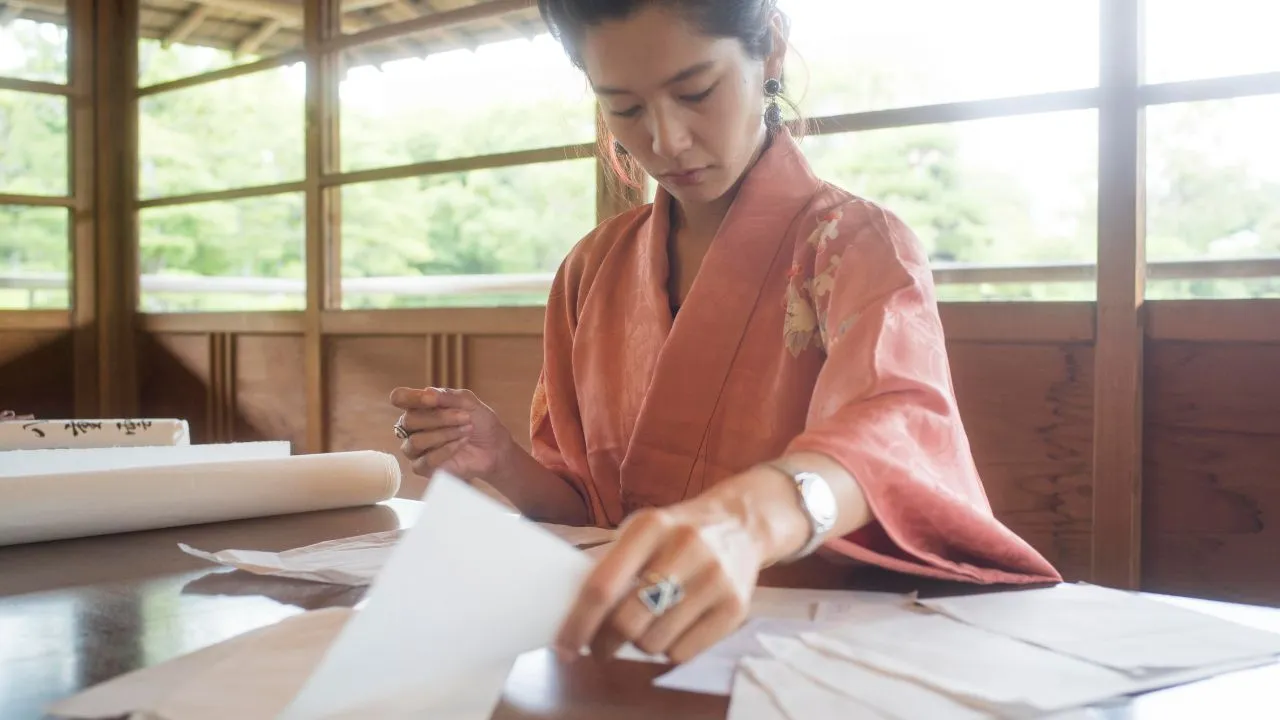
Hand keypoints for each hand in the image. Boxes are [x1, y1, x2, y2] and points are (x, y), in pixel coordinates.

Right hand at [389, 387, 512, 481]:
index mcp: (419, 407)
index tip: (433, 399)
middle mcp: (412, 427)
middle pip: (409, 420)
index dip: (412, 398)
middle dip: (439, 418)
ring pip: (416, 441)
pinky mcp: (423, 468)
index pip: (400, 398)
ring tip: (466, 430)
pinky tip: (461, 444)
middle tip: (465, 417)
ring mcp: (415, 448)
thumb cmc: (479, 422)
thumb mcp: (468, 402)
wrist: (494, 447)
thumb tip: (427, 393)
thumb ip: (447, 396)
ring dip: (445, 434)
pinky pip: (426, 460)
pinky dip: (446, 450)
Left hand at [553, 496, 764, 663]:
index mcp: (651, 526)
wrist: (741, 524)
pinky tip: (672, 629)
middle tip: (600, 647)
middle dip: (605, 642)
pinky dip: (668, 651)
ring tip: (644, 627)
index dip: (577, 623)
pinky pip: (683, 653)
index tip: (563, 647)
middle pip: (628, 621)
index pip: (603, 586)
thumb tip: (572, 617)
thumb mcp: (642, 531)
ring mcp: (714, 579)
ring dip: (639, 645)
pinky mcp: (735, 607)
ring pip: (655, 642)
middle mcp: (685, 548)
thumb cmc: (676, 533)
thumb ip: (610, 566)